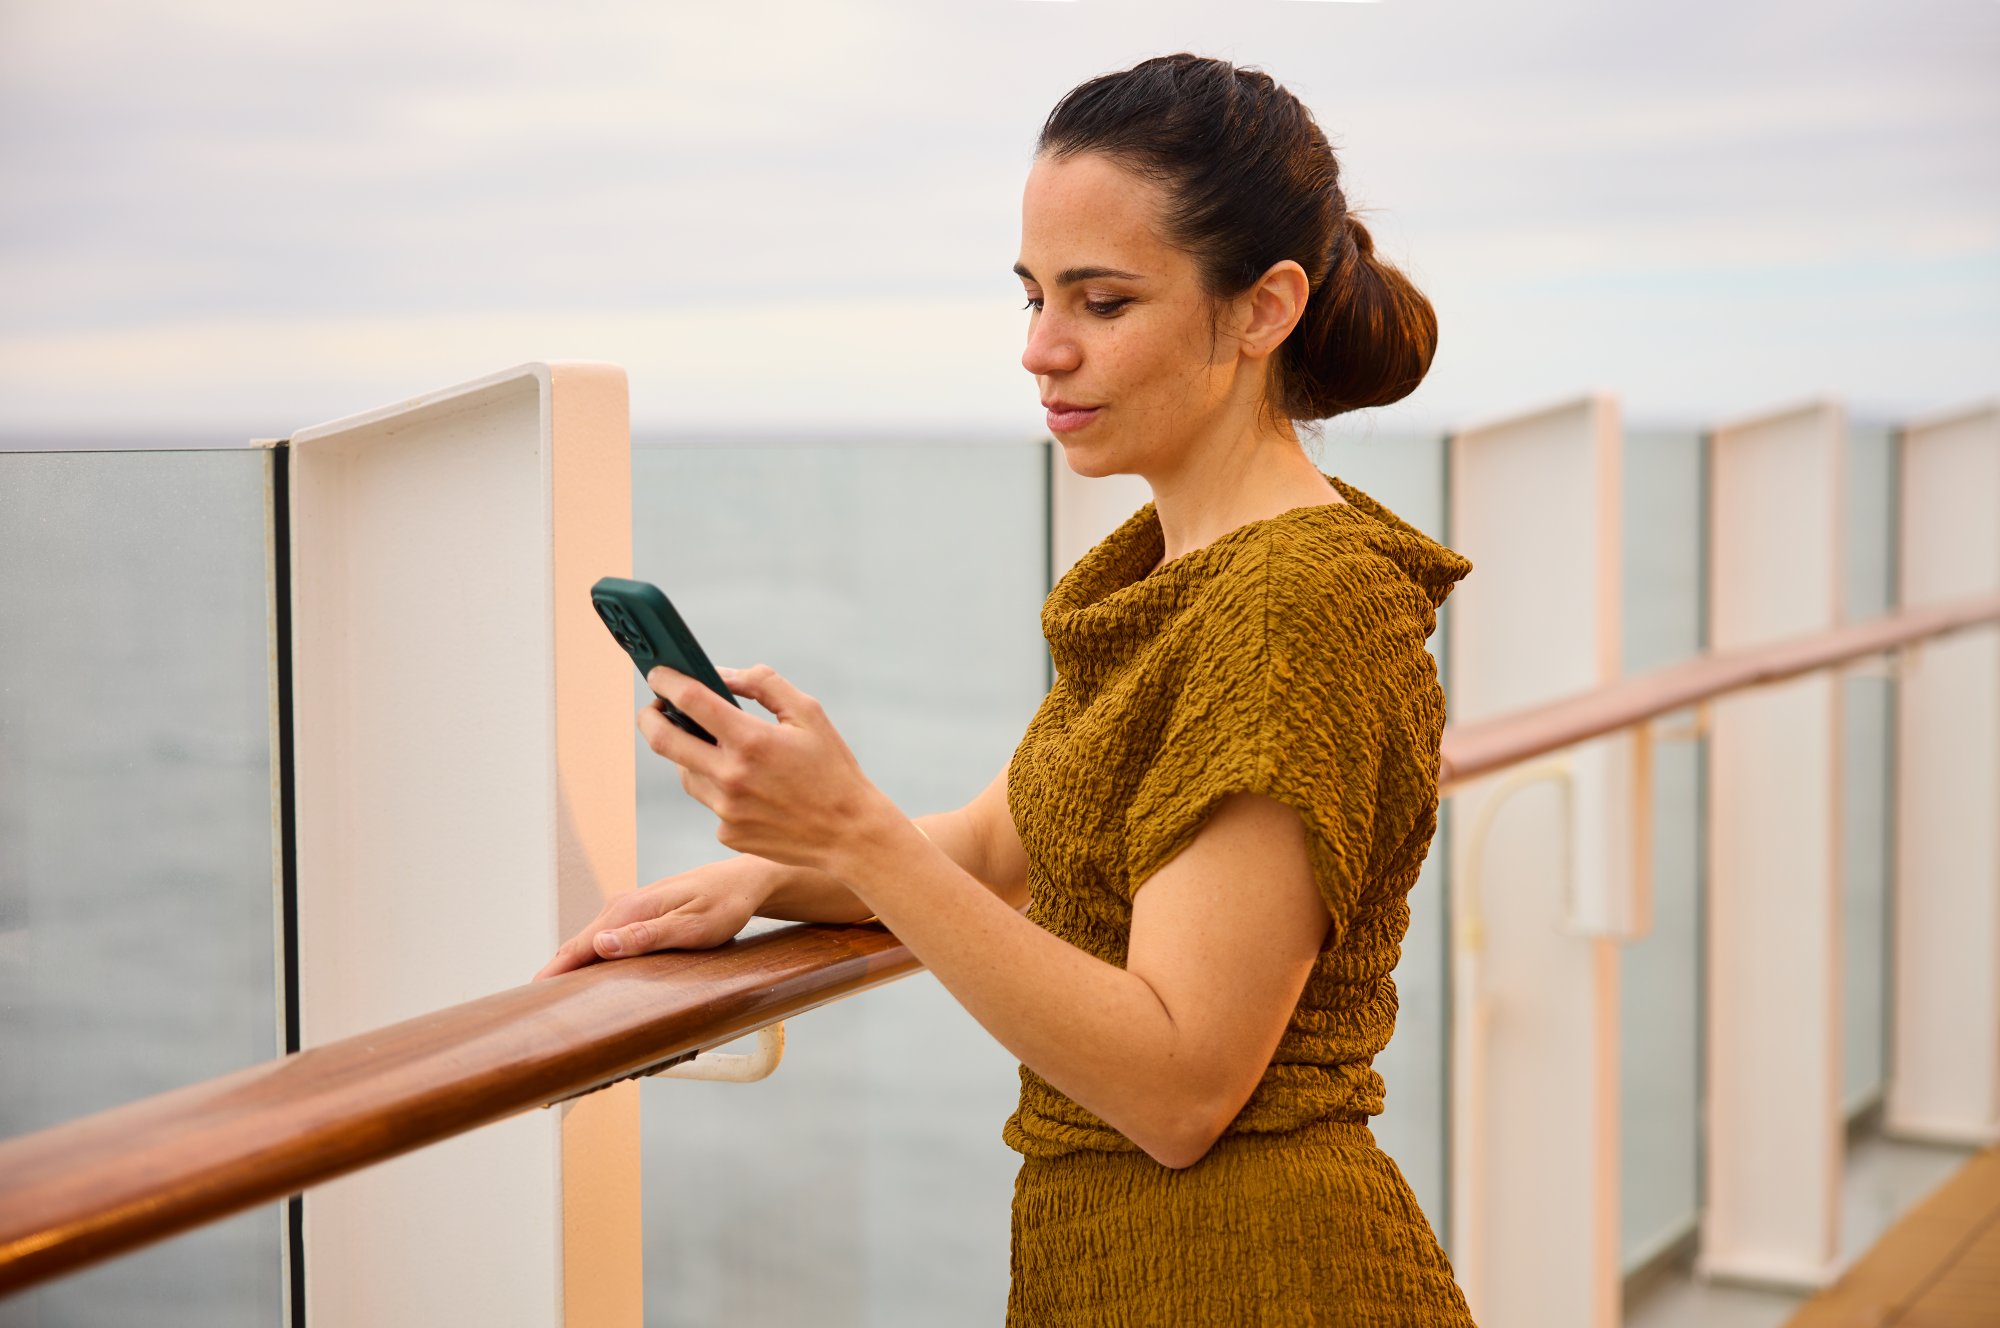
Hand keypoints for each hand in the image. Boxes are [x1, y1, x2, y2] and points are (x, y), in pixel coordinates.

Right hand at [531, 857, 762, 980]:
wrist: (745, 881)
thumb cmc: (725, 905)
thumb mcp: (692, 927)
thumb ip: (646, 936)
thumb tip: (600, 944)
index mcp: (630, 909)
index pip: (581, 945)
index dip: (555, 971)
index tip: (531, 996)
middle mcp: (622, 906)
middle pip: (577, 943)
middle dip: (554, 972)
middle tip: (531, 1007)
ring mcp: (629, 908)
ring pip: (588, 941)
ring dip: (569, 966)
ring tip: (548, 996)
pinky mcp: (638, 914)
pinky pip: (603, 938)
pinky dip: (587, 956)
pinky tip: (583, 973)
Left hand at [640, 662, 898, 874]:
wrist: (849, 834)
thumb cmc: (833, 768)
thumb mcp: (808, 713)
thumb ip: (764, 684)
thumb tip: (722, 674)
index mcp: (751, 740)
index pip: (690, 701)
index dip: (666, 681)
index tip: (658, 673)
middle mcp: (731, 777)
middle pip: (663, 741)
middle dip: (649, 717)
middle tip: (655, 708)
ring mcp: (725, 810)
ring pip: (685, 773)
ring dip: (690, 754)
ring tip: (718, 748)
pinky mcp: (727, 833)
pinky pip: (708, 801)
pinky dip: (718, 787)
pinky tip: (749, 787)